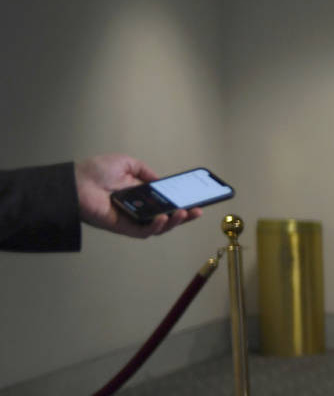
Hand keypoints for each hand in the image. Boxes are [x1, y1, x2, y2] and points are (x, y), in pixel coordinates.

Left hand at [75, 154, 200, 238]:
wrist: (75, 182)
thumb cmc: (94, 171)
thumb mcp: (126, 163)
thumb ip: (145, 171)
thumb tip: (161, 180)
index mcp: (140, 194)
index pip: (165, 201)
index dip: (181, 201)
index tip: (195, 199)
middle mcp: (138, 208)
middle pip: (166, 216)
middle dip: (184, 215)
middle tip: (196, 211)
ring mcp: (132, 219)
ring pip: (158, 227)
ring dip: (173, 222)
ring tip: (183, 214)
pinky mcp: (123, 227)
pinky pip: (143, 232)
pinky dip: (155, 227)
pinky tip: (162, 218)